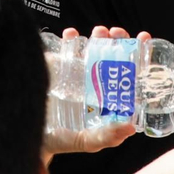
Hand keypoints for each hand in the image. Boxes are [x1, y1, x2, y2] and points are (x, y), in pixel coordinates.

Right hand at [44, 26, 147, 159]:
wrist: (30, 133)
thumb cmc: (63, 140)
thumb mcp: (87, 141)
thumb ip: (107, 136)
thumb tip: (130, 127)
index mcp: (108, 97)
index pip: (127, 73)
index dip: (138, 54)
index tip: (143, 38)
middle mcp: (96, 81)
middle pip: (111, 54)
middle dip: (117, 39)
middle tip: (116, 34)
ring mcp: (77, 71)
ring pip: (91, 47)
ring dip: (98, 35)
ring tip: (99, 32)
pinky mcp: (56, 65)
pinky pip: (65, 47)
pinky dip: (70, 37)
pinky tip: (71, 35)